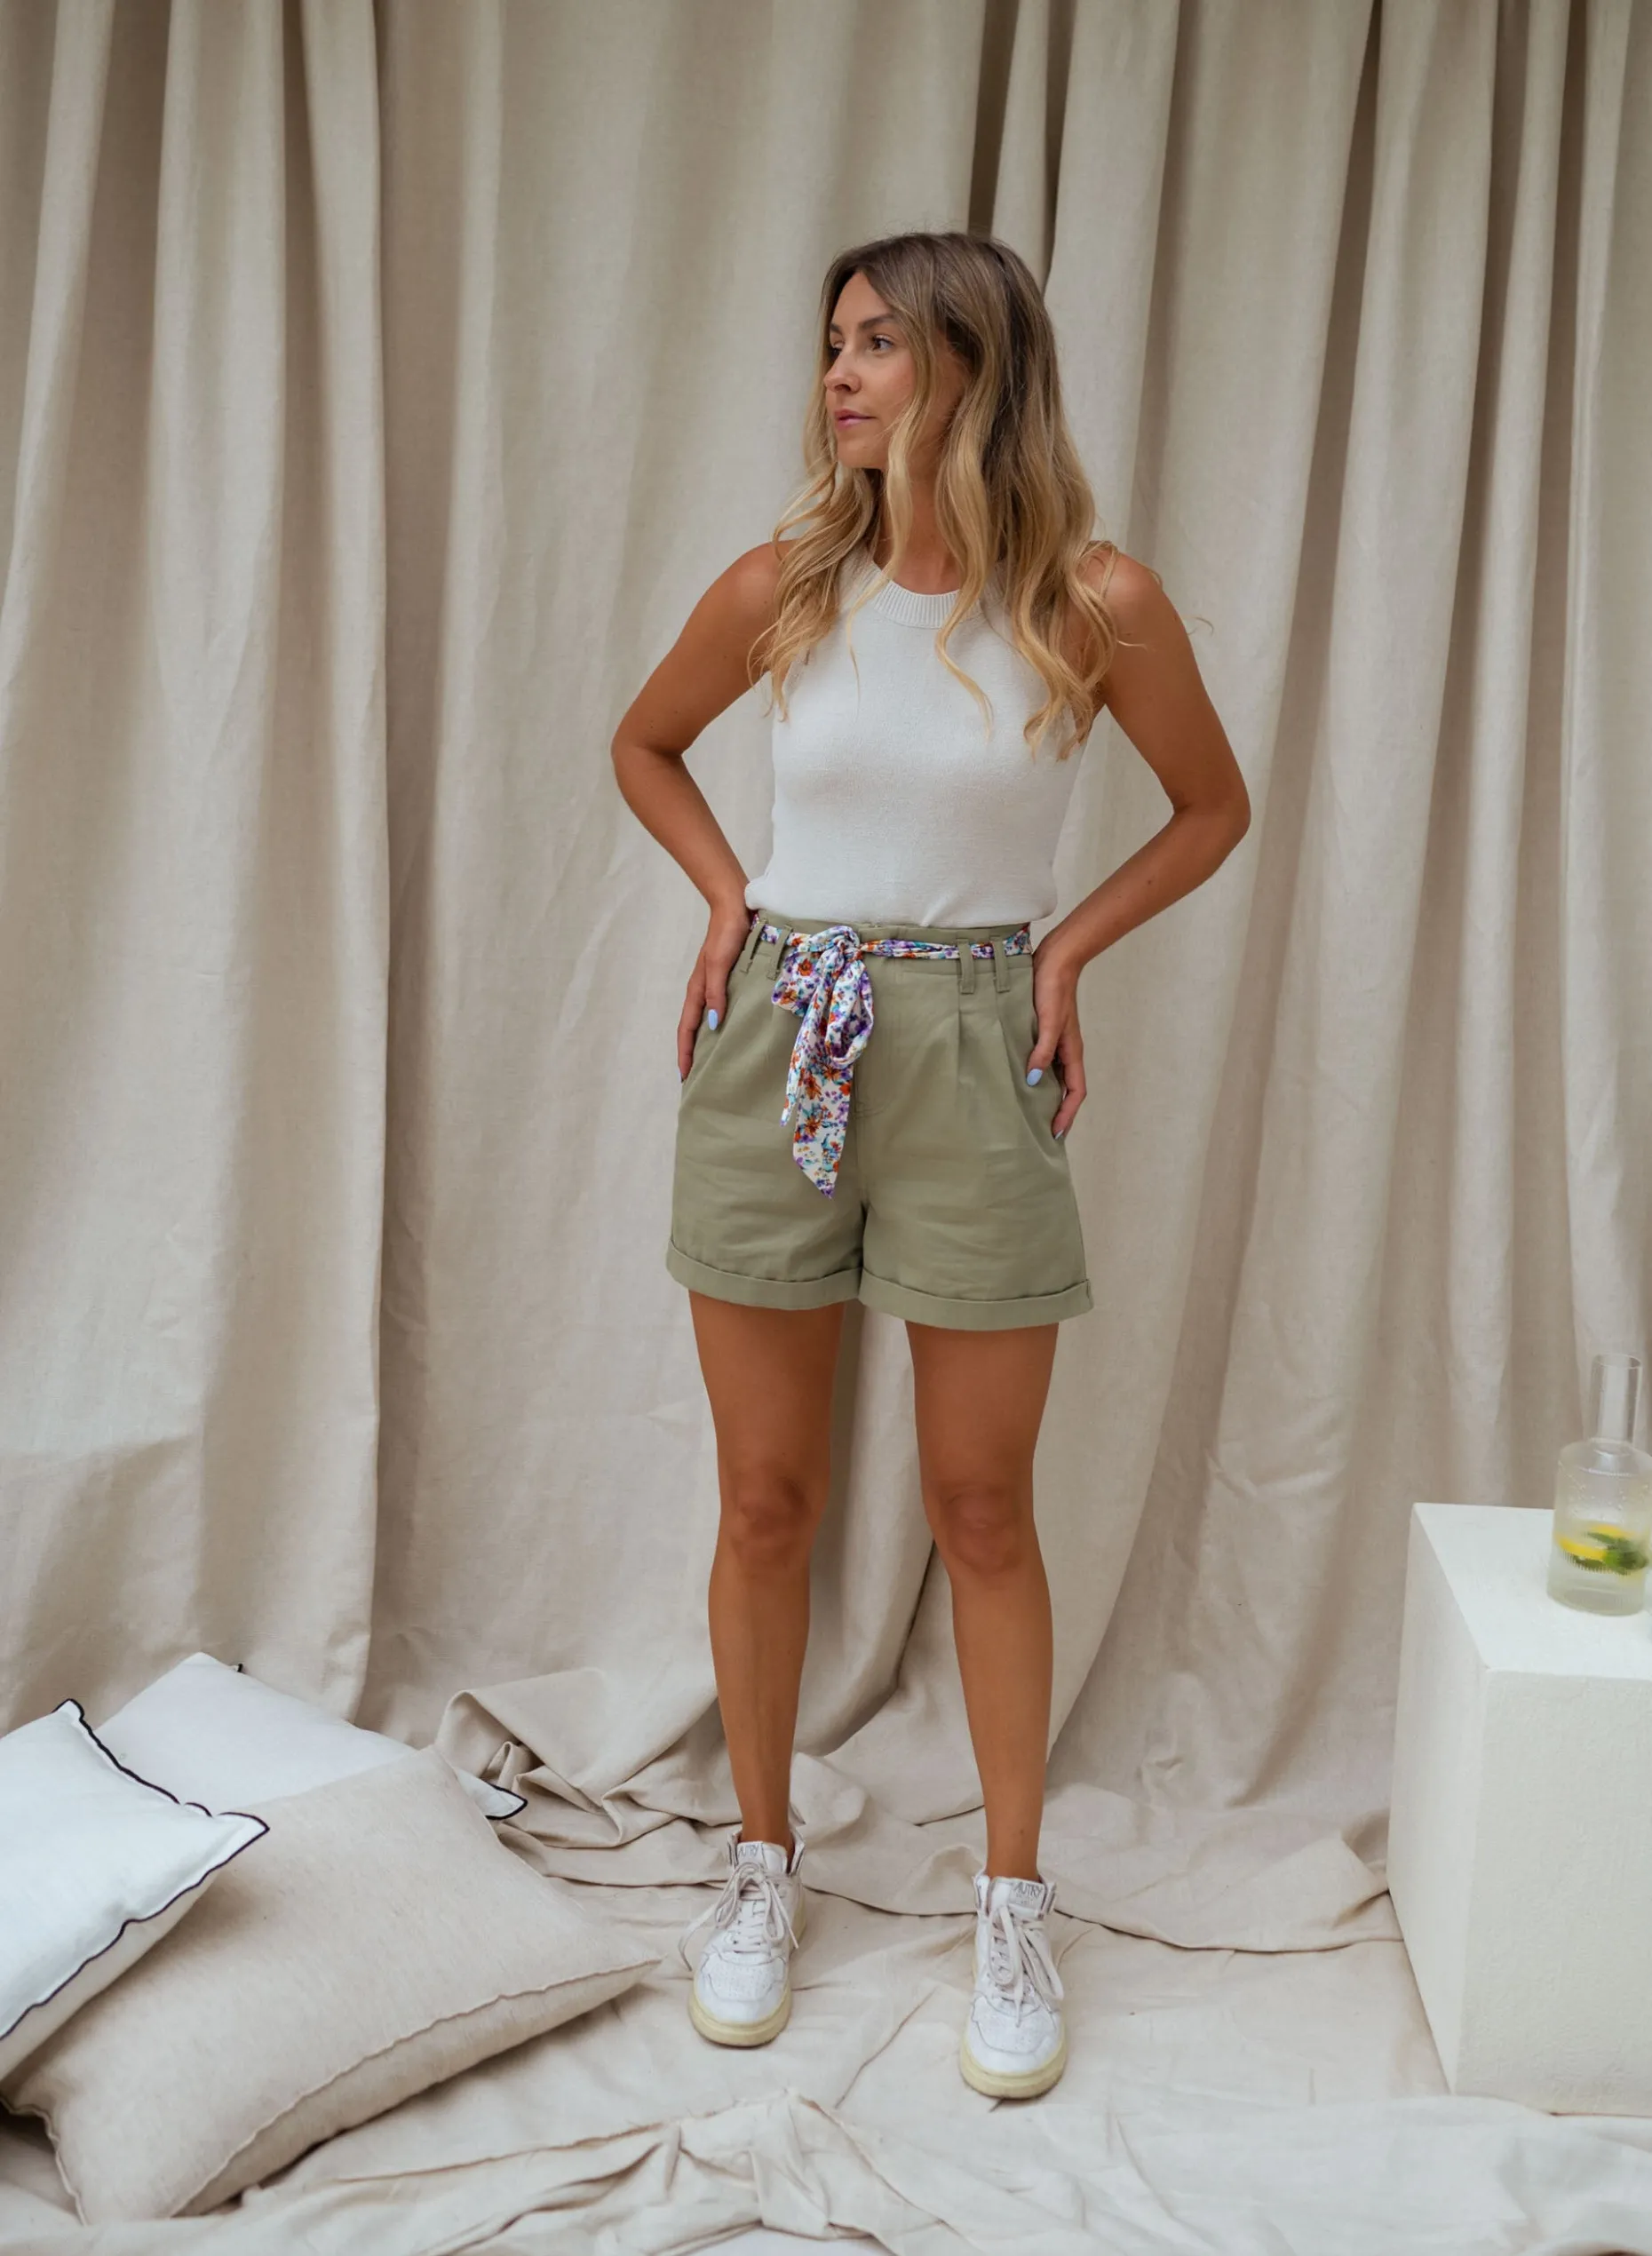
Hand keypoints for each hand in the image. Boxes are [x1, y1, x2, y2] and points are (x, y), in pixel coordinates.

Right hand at [679, 903, 754, 1079]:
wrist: (736, 907)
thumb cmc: (727, 934)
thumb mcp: (720, 965)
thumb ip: (715, 993)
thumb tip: (713, 1024)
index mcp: (697, 990)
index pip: (687, 1029)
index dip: (685, 1053)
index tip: (685, 1077)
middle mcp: (704, 991)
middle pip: (693, 1029)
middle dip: (691, 1053)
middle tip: (696, 1078)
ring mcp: (715, 985)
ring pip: (706, 1020)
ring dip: (706, 1041)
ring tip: (711, 1062)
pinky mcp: (729, 979)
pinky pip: (721, 1008)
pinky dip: (720, 1025)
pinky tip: (730, 1032)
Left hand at [1026, 942, 1085, 1139]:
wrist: (1055, 960)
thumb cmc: (1053, 989)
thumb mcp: (1048, 1022)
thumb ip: (1043, 1051)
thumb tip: (1032, 1080)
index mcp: (1072, 1051)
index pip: (1075, 1092)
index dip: (1067, 1114)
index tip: (1054, 1134)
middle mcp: (1066, 1050)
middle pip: (1066, 1089)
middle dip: (1058, 1112)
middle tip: (1043, 1133)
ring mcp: (1056, 1041)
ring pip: (1054, 1077)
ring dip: (1046, 1096)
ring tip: (1031, 1113)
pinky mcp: (1044, 1032)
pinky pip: (1042, 1061)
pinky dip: (1035, 1075)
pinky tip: (1020, 1079)